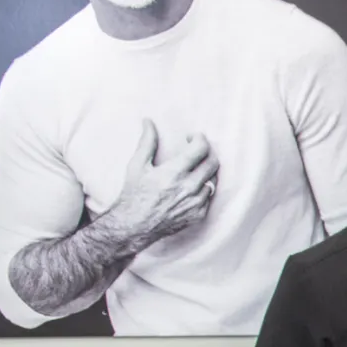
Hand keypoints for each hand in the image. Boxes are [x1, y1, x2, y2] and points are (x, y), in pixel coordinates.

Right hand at [106, 120, 218, 252]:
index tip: (192, 137)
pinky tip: (190, 187)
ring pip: (213, 179)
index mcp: (174, 173)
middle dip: (207, 152)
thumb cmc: (134, 194)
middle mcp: (189, 188)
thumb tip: (148, 121)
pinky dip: (203, 188)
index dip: (200, 138)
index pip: (201, 149)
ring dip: (205, 171)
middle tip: (196, 150)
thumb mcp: (137, 165)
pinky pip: (209, 196)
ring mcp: (196, 203)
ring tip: (192, 169)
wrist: (135, 225)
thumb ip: (147, 142)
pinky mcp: (199, 215)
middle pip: (213, 163)